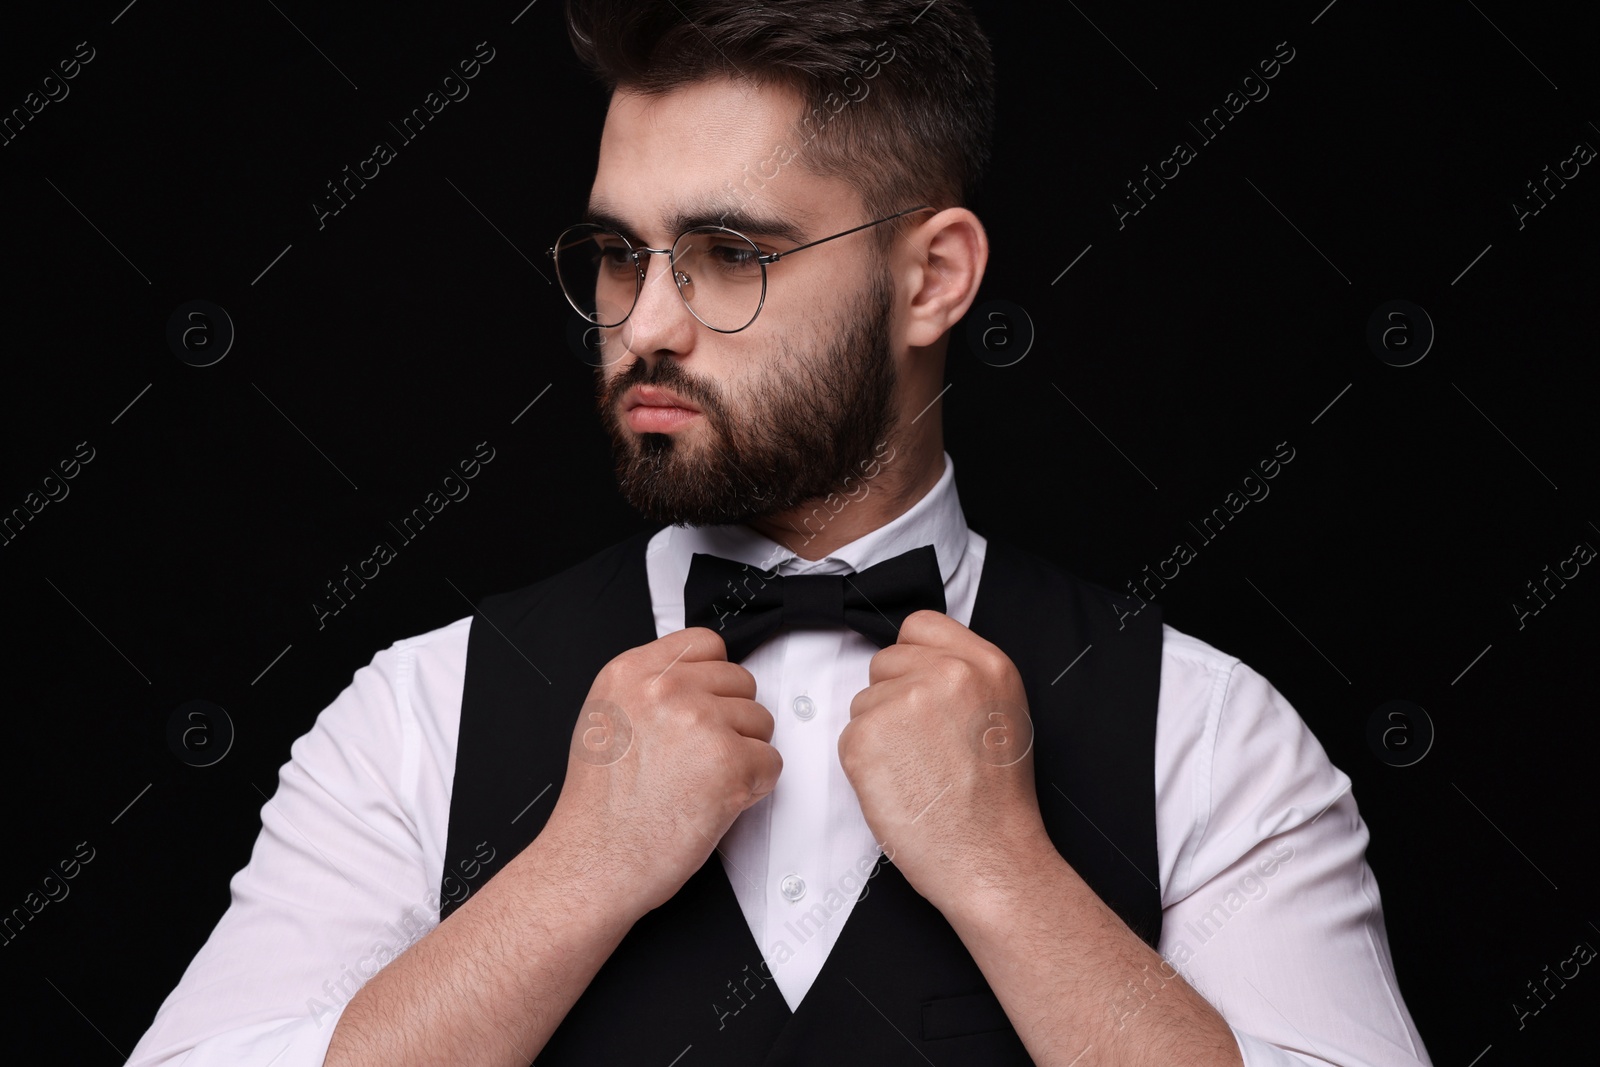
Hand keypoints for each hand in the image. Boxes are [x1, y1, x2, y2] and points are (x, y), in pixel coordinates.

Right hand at [542, 627, 780, 918]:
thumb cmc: (599, 809)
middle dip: (731, 719)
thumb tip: (698, 681)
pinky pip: (771, 762)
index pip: (706, 642)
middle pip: (740, 680)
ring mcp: (700, 721)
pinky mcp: (730, 761)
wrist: (593, 863)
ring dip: (743, 753)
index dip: (713, 679)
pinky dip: (754, 787)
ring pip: (761, 721)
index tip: (703, 707)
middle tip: (697, 759)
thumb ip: (650, 690)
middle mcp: (666, 688)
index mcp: (631, 672)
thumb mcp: (605, 720)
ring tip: (700, 783)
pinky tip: (714, 802)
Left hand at [839, 610, 1050, 913]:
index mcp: (986, 664)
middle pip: (885, 661)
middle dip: (894, 697)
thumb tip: (916, 661)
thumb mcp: (1003, 714)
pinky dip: (864, 761)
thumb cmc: (995, 801)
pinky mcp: (866, 737)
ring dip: (879, 731)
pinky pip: (848, 734)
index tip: (921, 691)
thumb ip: (964, 676)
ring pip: (864, 700)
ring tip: (917, 769)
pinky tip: (898, 785)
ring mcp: (903, 702)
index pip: (919, 625)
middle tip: (924, 745)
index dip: (913, 660)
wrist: (989, 858)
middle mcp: (946, 673)